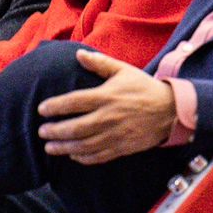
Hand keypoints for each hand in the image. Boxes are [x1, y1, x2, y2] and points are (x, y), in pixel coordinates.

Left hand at [34, 50, 177, 164]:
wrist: (171, 111)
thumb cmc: (144, 88)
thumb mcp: (123, 71)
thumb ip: (100, 64)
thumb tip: (79, 54)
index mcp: (106, 97)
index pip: (74, 102)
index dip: (55, 107)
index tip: (42, 109)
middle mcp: (108, 117)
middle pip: (75, 128)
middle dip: (55, 131)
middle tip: (41, 132)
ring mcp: (115, 135)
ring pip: (84, 145)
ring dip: (64, 148)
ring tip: (50, 147)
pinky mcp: (122, 148)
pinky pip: (99, 156)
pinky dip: (83, 158)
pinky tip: (73, 155)